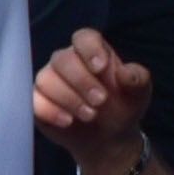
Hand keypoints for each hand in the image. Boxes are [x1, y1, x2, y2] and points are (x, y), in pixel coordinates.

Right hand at [33, 30, 153, 163]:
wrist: (109, 136)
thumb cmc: (123, 106)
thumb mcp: (139, 93)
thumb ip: (137, 79)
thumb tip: (125, 73)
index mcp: (92, 52)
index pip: (83, 37)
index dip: (89, 49)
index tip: (101, 68)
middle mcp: (67, 62)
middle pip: (62, 59)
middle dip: (81, 81)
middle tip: (101, 101)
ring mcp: (49, 80)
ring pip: (46, 79)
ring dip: (68, 98)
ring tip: (90, 116)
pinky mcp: (38, 100)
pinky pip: (34, 100)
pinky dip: (50, 111)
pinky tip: (68, 121)